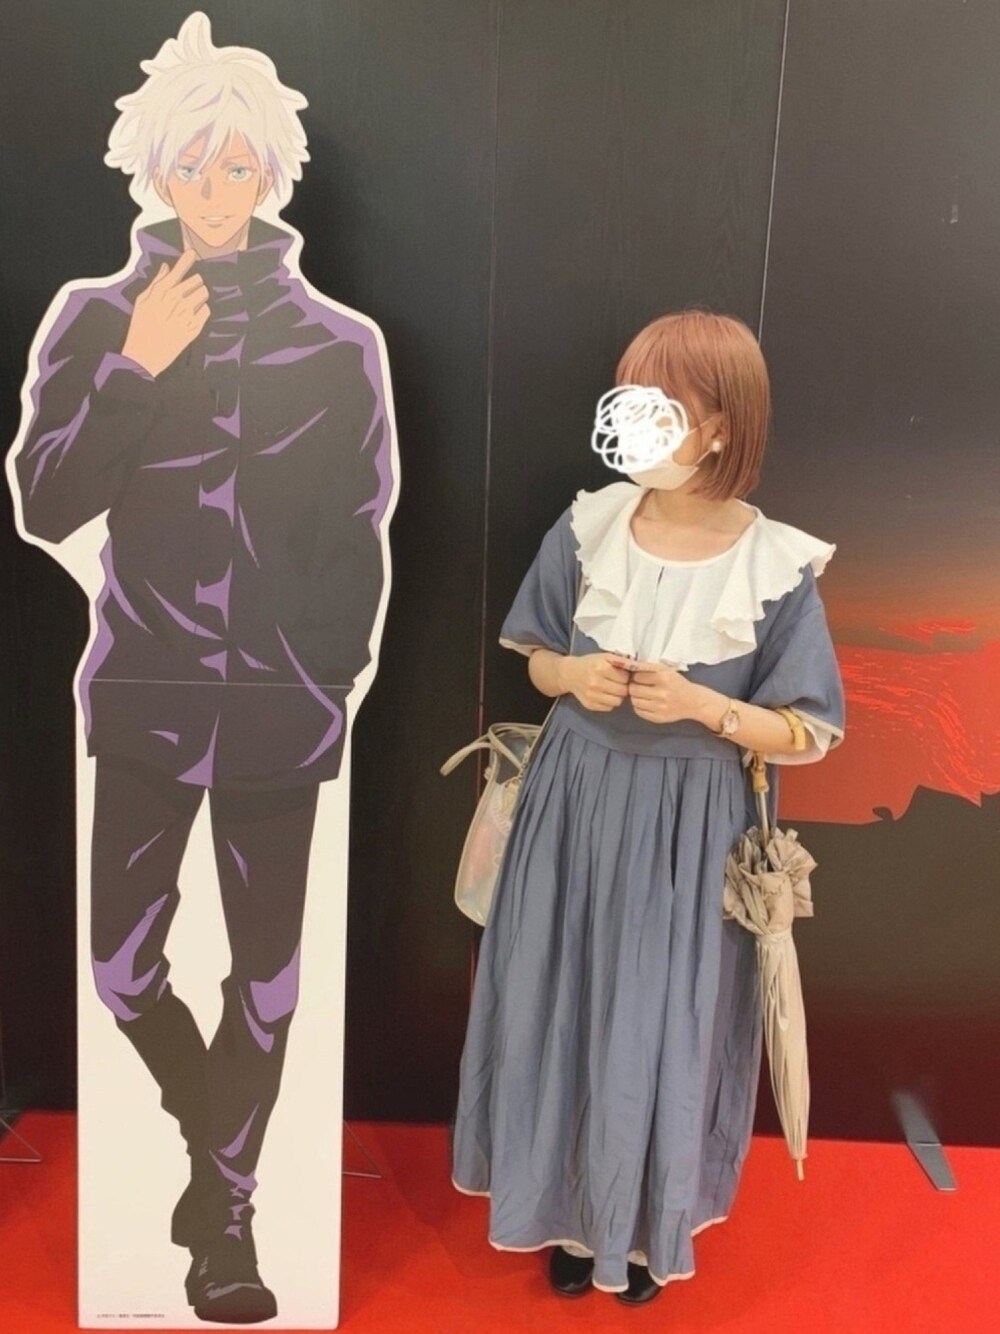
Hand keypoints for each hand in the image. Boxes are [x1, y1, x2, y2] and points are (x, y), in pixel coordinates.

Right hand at [121, 250, 209, 377]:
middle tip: (188, 290)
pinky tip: (193, 316)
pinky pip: (206, 310)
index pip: (179, 269)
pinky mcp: (194, 327)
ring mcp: (187, 313)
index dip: (186, 259)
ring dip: (200, 296)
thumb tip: (166, 267)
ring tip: (191, 303)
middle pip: (197, 280)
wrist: (144, 355)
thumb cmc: (140, 327)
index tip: (192, 253)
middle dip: (194, 283)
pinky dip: (202, 311)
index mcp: (162, 291)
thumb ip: (156, 283)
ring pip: (204, 293)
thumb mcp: (142, 301)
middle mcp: (176, 299)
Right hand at [559, 652, 630, 712]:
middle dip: (622, 687)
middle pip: (622, 691)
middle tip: (617, 682)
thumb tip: (640, 666)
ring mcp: (591, 695)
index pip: (625, 678)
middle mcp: (595, 682)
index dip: (625, 676)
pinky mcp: (589, 705)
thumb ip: (622, 661)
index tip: (620, 674)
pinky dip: (609, 702)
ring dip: (617, 695)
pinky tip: (604, 694)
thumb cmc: (591, 664)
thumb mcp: (605, 657)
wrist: (570, 674)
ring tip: (611, 688)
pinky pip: (609, 707)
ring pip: (617, 701)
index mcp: (601, 668)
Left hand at [627, 661, 702, 723]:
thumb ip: (648, 667)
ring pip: (634, 701)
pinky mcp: (659, 718)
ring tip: (643, 694)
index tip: (640, 677)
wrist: (693, 701)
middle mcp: (662, 693)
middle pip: (633, 689)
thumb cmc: (677, 683)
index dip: (636, 676)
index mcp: (663, 677)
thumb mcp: (666, 670)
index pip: (637, 676)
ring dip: (636, 697)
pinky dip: (639, 706)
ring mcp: (660, 707)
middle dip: (634, 686)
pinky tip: (647, 702)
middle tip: (639, 686)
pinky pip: (638, 711)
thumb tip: (628, 666)